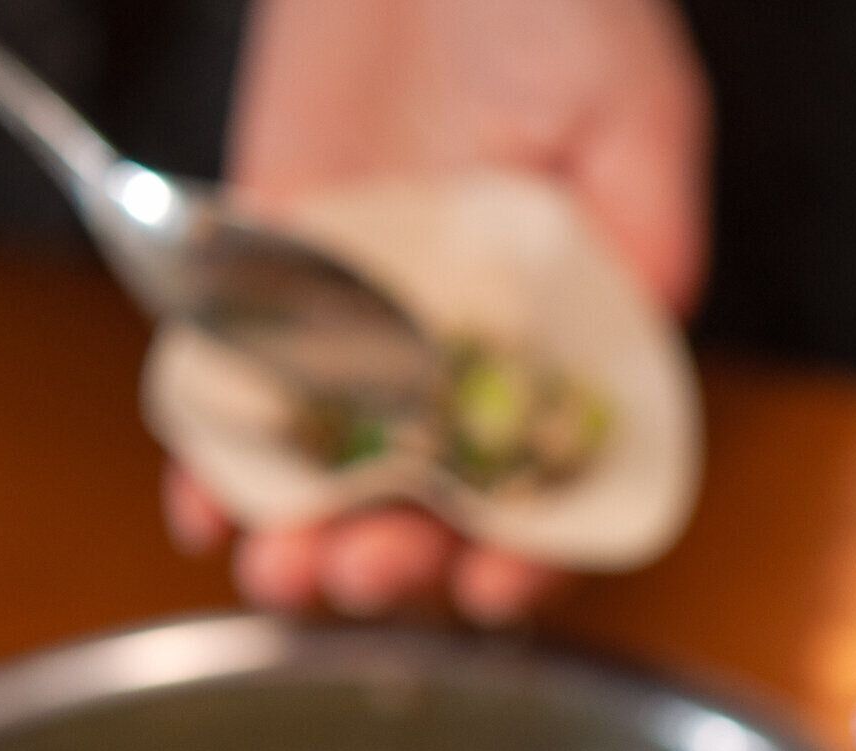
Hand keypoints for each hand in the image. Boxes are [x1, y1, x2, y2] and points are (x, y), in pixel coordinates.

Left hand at [166, 0, 710, 622]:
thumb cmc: (562, 6)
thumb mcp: (638, 118)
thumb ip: (650, 243)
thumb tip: (642, 370)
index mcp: (576, 332)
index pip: (562, 473)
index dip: (537, 547)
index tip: (494, 587)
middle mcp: (474, 345)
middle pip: (438, 489)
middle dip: (400, 550)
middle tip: (359, 577)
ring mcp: (371, 320)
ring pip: (337, 456)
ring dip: (304, 529)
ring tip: (275, 571)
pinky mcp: (276, 275)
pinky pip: (244, 379)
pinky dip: (217, 450)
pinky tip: (204, 505)